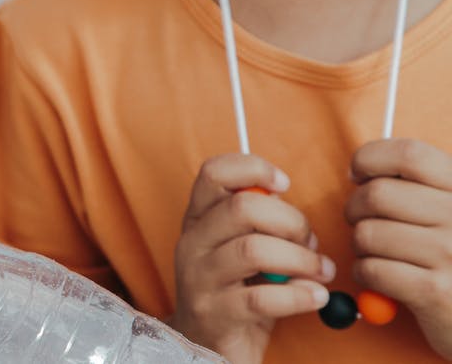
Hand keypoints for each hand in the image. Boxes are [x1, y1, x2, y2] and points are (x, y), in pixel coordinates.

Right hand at [169, 153, 333, 363]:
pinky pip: (262, 298)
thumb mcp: (240, 250)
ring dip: (301, 259)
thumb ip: (259, 224)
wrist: (207, 347)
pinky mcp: (214, 314)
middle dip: (291, 221)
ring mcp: (199, 279)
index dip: (253, 168)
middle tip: (311, 242)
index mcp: (198, 219)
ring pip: (254, 250)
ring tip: (321, 272)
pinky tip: (316, 297)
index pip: (213, 173)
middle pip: (242, 208)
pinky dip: (299, 296)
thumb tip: (289, 205)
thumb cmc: (235, 291)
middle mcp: (192, 243)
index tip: (284, 184)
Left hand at [346, 138, 451, 357]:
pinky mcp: (435, 292)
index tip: (358, 174)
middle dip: (354, 208)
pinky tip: (378, 278)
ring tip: (375, 253)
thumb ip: (418, 186)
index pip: (409, 154)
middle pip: (377, 194)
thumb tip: (359, 168)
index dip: (371, 158)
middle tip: (360, 220)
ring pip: (368, 234)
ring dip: (359, 245)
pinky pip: (371, 269)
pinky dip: (364, 274)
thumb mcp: (449, 213)